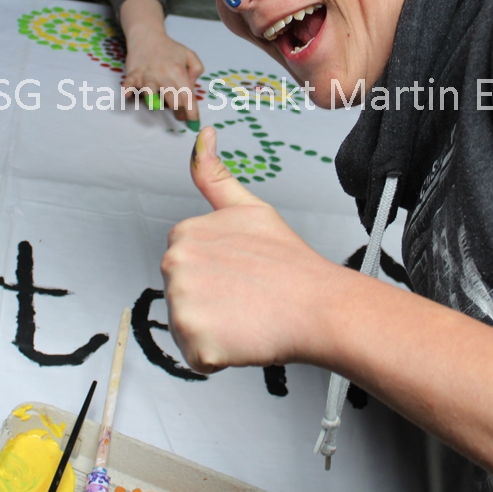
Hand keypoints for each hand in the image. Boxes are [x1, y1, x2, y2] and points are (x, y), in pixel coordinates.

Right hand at [118, 0, 204, 123]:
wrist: (147, 35)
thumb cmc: (169, 48)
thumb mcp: (189, 55)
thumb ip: (197, 69)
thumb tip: (192, 85)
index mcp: (179, 71)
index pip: (187, 94)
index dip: (192, 110)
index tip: (194, 122)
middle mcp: (163, 74)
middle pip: (171, 95)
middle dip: (177, 109)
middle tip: (181, 117)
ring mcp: (147, 74)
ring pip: (150, 89)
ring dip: (153, 98)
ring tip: (156, 105)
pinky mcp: (133, 73)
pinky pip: (129, 82)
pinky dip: (127, 87)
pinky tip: (128, 93)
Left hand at [162, 127, 342, 372]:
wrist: (317, 305)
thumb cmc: (289, 262)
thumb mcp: (249, 207)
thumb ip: (213, 174)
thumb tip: (202, 134)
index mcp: (183, 233)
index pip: (185, 267)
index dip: (216, 274)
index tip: (241, 273)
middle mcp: (175, 264)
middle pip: (181, 296)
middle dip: (210, 302)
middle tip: (246, 296)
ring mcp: (182, 302)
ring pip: (186, 327)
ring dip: (213, 329)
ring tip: (246, 316)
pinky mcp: (193, 339)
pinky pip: (196, 356)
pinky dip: (218, 356)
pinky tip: (242, 337)